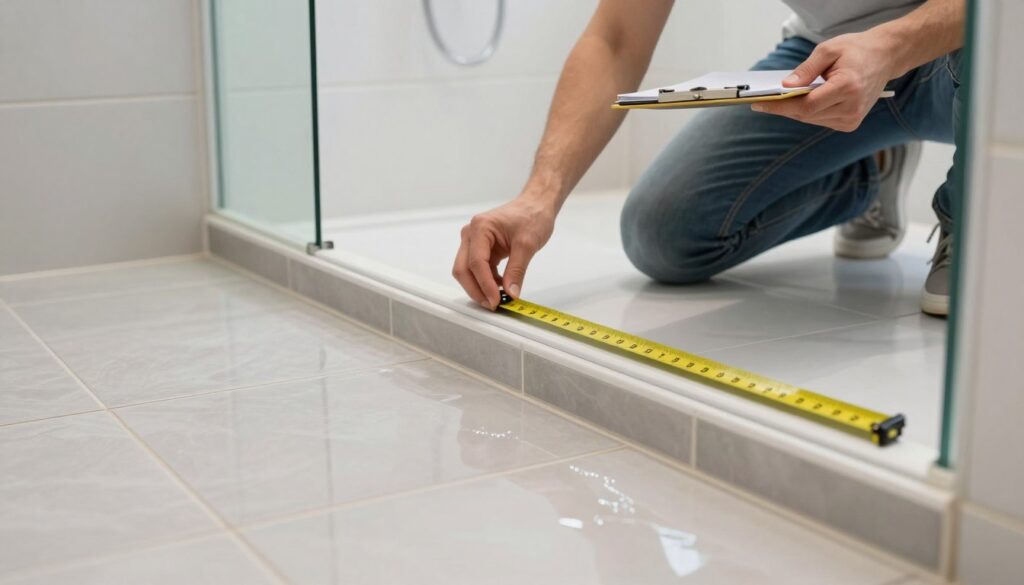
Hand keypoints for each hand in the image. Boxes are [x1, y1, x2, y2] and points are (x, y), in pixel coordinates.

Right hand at [452, 195, 555, 309]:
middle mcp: (471, 234)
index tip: (496, 301)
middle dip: (475, 290)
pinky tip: (499, 288)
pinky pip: (477, 270)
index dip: (484, 285)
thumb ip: (517, 270)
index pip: (476, 263)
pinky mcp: (481, 249)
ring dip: (479, 287)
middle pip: (463, 269)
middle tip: (492, 305)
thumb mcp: (527, 244)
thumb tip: (511, 293)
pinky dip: (485, 282)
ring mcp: (474, 242)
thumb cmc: (532, 216)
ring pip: (466, 271)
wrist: (536, 205)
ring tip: (497, 299)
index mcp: (480, 228)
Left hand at [751, 30, 899, 131]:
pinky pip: (820, 120)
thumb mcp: (828, 50)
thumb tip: (785, 86)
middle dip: (783, 107)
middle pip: (806, 114)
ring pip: (811, 119)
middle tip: (762, 101)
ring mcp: (852, 119)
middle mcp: (851, 107)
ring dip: (794, 110)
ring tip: (778, 100)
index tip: (759, 104)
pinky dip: (808, 112)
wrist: (885, 57)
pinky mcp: (850, 124)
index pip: (806, 105)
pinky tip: (800, 102)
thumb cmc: (857, 50)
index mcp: (848, 87)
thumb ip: (806, 70)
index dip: (780, 106)